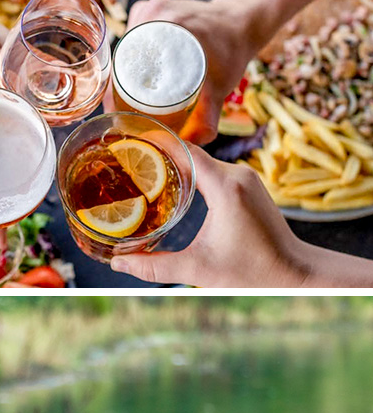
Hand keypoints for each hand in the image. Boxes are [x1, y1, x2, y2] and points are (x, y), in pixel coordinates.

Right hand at [109, 148, 309, 286]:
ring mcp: (245, 179)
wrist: (295, 273)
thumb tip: (116, 263)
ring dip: (174, 163)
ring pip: (202, 161)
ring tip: (141, 169)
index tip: (129, 139)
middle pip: (190, 152)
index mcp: (226, 187)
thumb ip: (153, 267)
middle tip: (125, 159)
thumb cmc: (252, 272)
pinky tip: (169, 183)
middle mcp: (238, 175)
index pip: (185, 150)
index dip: (155, 142)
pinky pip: (212, 170)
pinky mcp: (247, 186)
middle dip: (158, 153)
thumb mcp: (197, 270)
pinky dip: (190, 173)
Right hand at [110, 0, 260, 143]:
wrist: (242, 20)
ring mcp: (147, 9)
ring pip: (120, 51)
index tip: (117, 115)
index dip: (113, 94)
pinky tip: (129, 82)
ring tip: (122, 104)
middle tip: (121, 116)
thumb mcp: (221, 84)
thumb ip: (209, 116)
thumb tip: (193, 143)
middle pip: (118, 58)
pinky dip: (126, 62)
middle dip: (114, 89)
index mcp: (161, 22)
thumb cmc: (232, 49)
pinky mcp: (147, 11)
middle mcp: (150, 12)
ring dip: (118, 76)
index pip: (122, 63)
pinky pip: (129, 41)